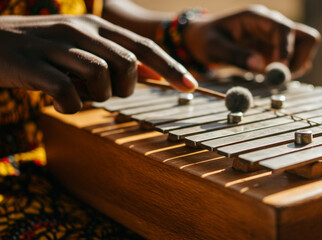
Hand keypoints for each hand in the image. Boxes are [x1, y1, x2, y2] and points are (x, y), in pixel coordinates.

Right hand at [0, 14, 197, 113]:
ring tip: (78, 94)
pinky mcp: (33, 66)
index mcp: (94, 26)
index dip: (170, 68)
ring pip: (100, 76)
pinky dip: (71, 106)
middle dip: (126, 88)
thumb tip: (154, 76)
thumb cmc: (42, 51)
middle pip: (127, 63)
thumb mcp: (82, 48)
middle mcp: (79, 30)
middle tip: (107, 93)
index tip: (192, 86)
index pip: (143, 46)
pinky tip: (60, 103)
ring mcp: (55, 46)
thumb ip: (116, 58)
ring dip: (97, 96)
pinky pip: (68, 93)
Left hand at [183, 5, 320, 77]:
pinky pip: (295, 60)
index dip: (285, 49)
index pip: (284, 29)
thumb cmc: (206, 40)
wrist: (203, 40)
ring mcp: (277, 38)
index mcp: (257, 18)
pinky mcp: (276, 51)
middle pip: (306, 37)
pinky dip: (289, 71)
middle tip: (279, 77)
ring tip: (272, 77)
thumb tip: (259, 66)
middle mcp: (272, 25)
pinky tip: (269, 76)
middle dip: (297, 59)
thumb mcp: (214, 48)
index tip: (278, 70)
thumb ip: (235, 55)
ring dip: (296, 66)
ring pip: (305, 48)